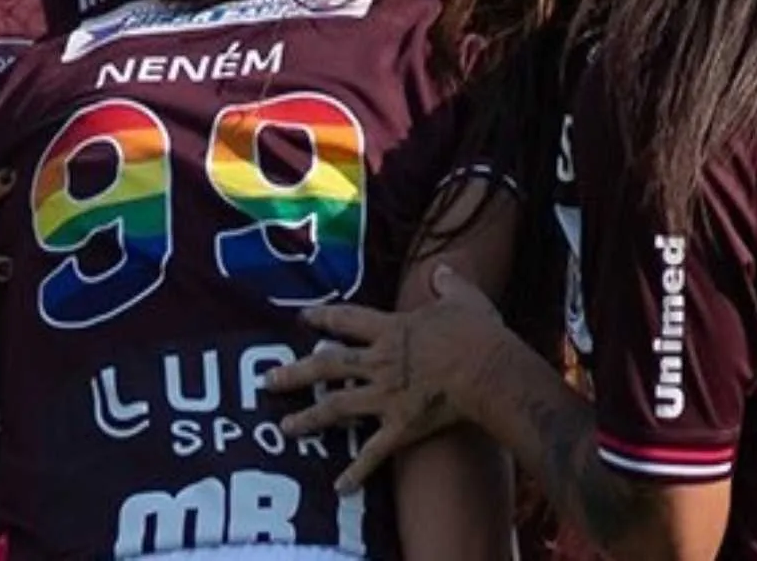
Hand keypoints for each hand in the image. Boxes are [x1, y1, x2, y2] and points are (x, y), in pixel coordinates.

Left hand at [266, 265, 505, 493]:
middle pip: (327, 366)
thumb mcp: (465, 299)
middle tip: (268, 380)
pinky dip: (356, 472)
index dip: (323, 318)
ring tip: (286, 427)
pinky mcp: (401, 427)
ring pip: (337, 408)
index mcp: (392, 330)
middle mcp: (380, 363)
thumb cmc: (478, 333)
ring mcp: (387, 396)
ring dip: (309, 418)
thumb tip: (442, 269)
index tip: (302, 319)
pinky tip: (339, 487)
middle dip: (295, 373)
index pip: (347, 320)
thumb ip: (449, 284)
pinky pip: (372, 453)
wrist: (489, 371)